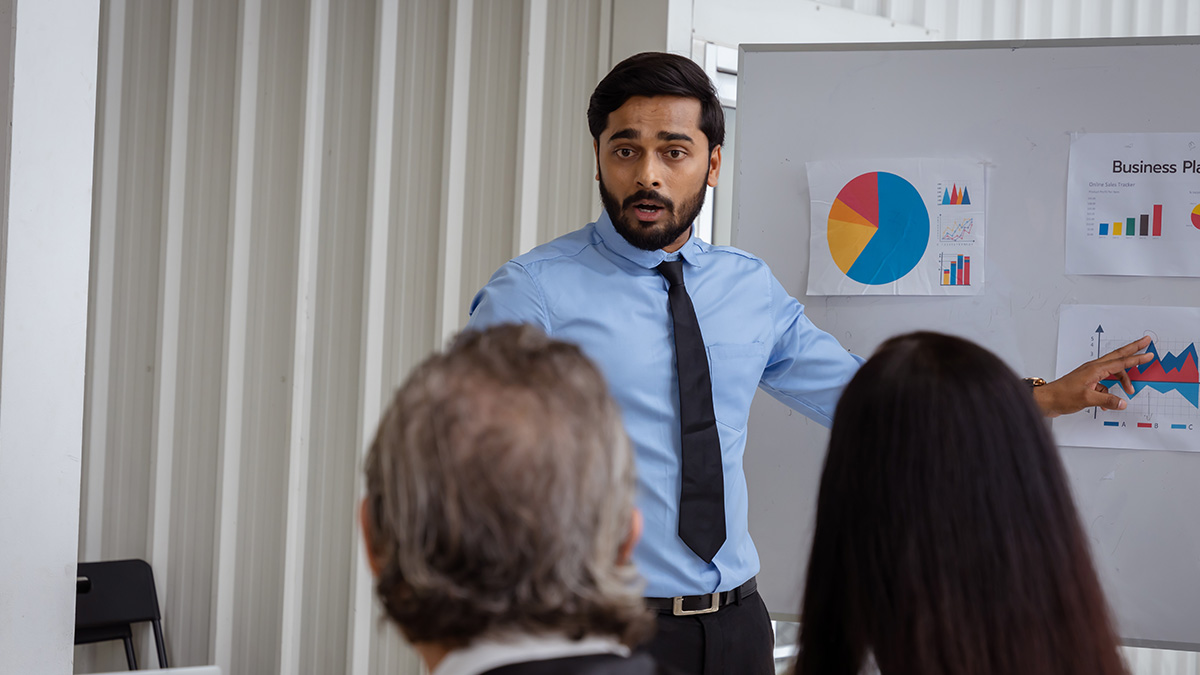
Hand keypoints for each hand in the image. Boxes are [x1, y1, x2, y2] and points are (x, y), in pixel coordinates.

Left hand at [1032, 336, 1153, 417]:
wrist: (1046, 400)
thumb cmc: (1062, 396)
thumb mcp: (1087, 399)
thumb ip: (1107, 400)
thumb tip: (1123, 402)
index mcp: (1095, 369)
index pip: (1120, 362)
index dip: (1136, 358)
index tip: (1149, 353)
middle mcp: (1093, 368)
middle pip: (1118, 356)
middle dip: (1133, 349)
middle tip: (1146, 341)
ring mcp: (1090, 375)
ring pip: (1112, 372)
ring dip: (1122, 380)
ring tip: (1129, 390)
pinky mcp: (1086, 383)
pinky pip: (1104, 385)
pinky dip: (1109, 392)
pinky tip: (1107, 403)